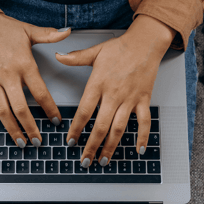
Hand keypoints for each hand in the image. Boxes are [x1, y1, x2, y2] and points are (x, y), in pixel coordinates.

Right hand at [0, 13, 70, 146]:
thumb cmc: (4, 28)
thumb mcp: (29, 30)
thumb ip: (50, 35)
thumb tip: (68, 31)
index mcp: (24, 64)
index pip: (40, 92)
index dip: (50, 109)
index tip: (56, 120)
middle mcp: (7, 75)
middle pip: (20, 108)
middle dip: (30, 127)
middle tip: (38, 141)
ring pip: (1, 110)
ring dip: (11, 129)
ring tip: (20, 142)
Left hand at [56, 15, 175, 166]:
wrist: (146, 42)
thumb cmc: (120, 47)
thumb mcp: (95, 52)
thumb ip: (75, 58)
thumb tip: (57, 56)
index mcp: (98, 84)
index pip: (84, 111)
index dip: (76, 129)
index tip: (70, 141)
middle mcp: (114, 94)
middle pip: (100, 126)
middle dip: (91, 146)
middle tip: (85, 160)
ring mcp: (130, 99)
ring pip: (119, 128)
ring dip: (111, 147)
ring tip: (103, 161)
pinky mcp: (143, 100)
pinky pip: (144, 122)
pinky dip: (142, 137)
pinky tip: (138, 150)